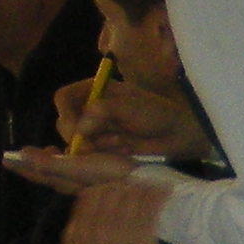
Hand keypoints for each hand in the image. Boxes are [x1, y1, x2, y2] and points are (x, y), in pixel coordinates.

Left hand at [4, 145, 138, 193]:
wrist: (145, 187)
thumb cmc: (112, 176)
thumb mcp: (80, 167)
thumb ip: (52, 163)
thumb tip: (23, 155)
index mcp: (65, 181)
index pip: (37, 173)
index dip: (21, 165)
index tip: (4, 158)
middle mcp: (73, 184)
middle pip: (48, 173)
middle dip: (36, 164)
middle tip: (25, 152)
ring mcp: (86, 182)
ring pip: (63, 172)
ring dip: (52, 162)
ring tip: (50, 152)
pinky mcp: (99, 179)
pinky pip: (77, 170)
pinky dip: (70, 162)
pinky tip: (78, 157)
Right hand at [52, 71, 200, 157]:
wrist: (178, 134)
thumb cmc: (156, 113)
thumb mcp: (127, 106)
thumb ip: (100, 113)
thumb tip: (78, 131)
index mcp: (94, 90)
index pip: (64, 98)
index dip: (66, 114)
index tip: (76, 130)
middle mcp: (91, 108)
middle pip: (66, 122)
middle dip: (83, 135)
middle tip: (107, 140)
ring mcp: (97, 128)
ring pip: (79, 141)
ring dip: (100, 145)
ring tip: (124, 142)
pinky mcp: (105, 146)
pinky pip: (94, 154)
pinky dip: (109, 152)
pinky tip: (127, 148)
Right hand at [60, 182, 171, 243]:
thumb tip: (75, 229)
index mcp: (78, 231)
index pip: (89, 198)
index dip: (102, 191)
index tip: (112, 191)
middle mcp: (97, 225)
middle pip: (109, 192)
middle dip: (122, 187)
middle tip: (133, 187)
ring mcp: (119, 228)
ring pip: (129, 196)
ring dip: (141, 188)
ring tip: (151, 185)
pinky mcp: (141, 235)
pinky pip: (150, 208)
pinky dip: (157, 196)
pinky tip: (164, 191)